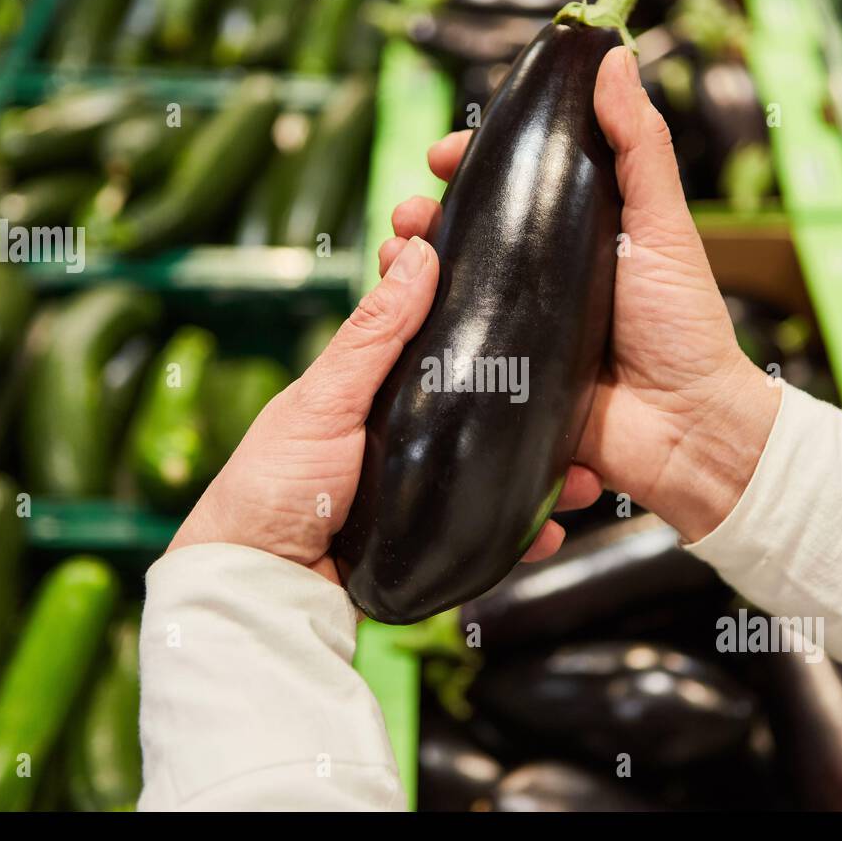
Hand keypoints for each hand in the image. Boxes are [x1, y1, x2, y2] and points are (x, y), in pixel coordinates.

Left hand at [167, 238, 603, 579]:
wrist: (261, 586)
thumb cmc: (271, 486)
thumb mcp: (323, 399)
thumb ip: (373, 335)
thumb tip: (418, 254)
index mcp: (378, 392)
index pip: (445, 345)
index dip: (490, 326)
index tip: (538, 308)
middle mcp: (406, 438)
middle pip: (485, 414)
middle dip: (537, 415)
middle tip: (579, 408)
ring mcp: (421, 491)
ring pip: (496, 474)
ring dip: (543, 475)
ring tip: (580, 476)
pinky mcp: (430, 541)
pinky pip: (486, 532)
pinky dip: (521, 531)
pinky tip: (548, 530)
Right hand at [380, 46, 780, 541]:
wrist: (683, 428)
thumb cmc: (684, 325)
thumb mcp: (663, 223)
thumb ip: (639, 146)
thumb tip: (612, 62)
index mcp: (573, 235)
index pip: (510, 186)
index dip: (473, 164)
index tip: (444, 152)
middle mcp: (538, 279)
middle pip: (465, 234)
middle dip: (424, 216)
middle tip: (411, 213)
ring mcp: (515, 329)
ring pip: (445, 288)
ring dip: (409, 266)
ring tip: (396, 257)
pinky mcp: (499, 377)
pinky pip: (445, 348)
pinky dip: (415, 327)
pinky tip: (398, 312)